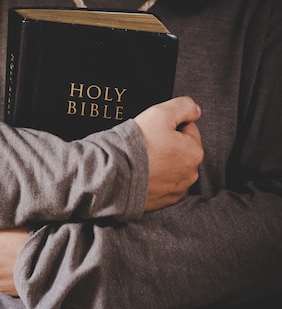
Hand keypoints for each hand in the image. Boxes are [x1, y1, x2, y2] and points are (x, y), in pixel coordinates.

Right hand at [134, 96, 203, 210]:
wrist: (113, 174)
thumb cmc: (136, 145)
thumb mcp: (160, 113)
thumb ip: (184, 106)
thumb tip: (195, 110)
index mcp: (195, 152)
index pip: (187, 129)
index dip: (169, 125)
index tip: (153, 130)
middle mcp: (190, 174)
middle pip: (180, 150)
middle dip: (167, 145)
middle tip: (146, 144)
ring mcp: (176, 190)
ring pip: (171, 168)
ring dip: (161, 163)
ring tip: (141, 160)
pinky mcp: (163, 202)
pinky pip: (162, 185)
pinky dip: (154, 179)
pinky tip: (141, 173)